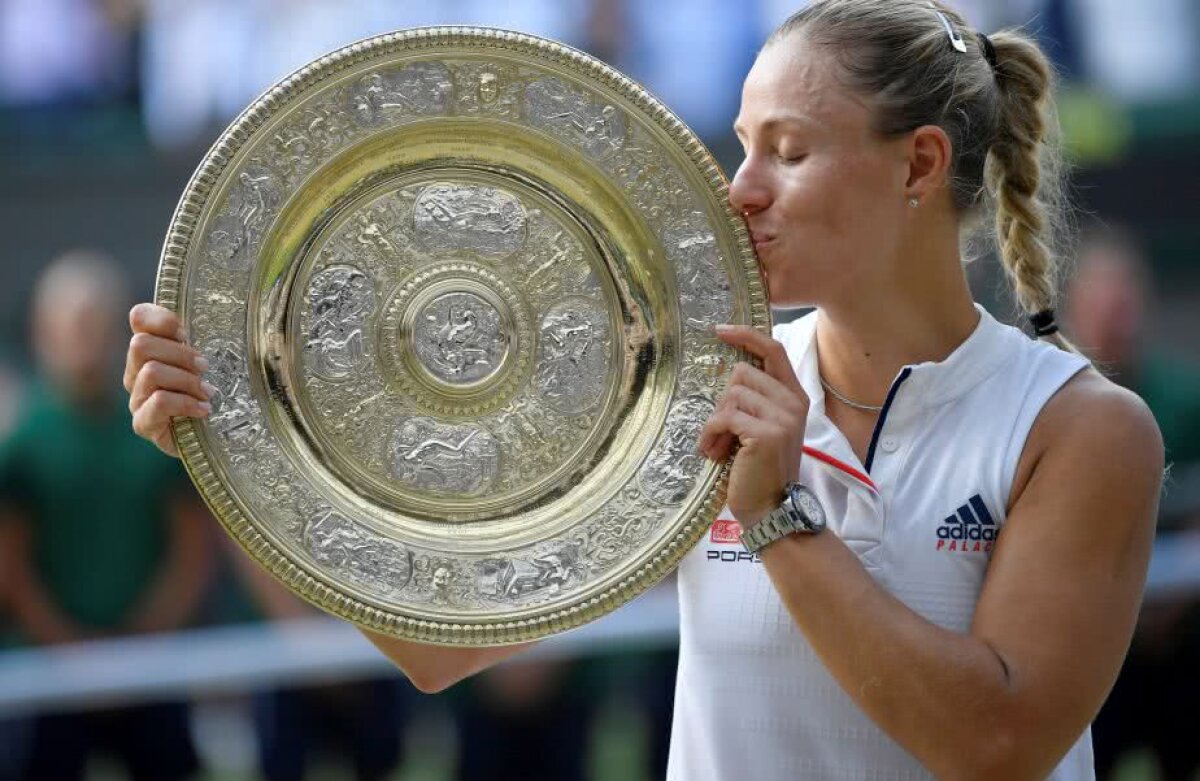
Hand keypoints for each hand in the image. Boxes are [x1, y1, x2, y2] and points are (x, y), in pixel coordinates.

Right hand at [124, 303, 211, 456]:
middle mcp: (136, 370)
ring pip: (151, 372)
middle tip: (205, 368)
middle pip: (141, 344)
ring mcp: (137, 398)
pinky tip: (204, 409)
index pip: (139, 316)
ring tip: (207, 392)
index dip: (162, 319)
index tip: (186, 333)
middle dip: (180, 354)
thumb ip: (202, 340)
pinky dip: (186, 403)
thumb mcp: (212, 360)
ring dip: (187, 381)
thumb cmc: (215, 392)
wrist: (217, 437)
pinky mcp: (144, 424)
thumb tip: (211, 316)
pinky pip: (160, 402)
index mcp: (150, 349)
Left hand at [697, 325, 808, 524]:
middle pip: (742, 374)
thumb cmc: (760, 469)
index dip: (747, 335)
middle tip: (721, 432)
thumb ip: (757, 400)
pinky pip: (724, 417)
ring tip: (718, 446)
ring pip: (731, 395)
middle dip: (723, 403)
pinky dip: (711, 435)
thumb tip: (731, 373)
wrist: (771, 509)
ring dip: (716, 423)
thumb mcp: (764, 427)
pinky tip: (713, 453)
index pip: (774, 350)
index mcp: (795, 397)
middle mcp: (794, 403)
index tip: (721, 330)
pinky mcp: (767, 434)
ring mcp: (783, 418)